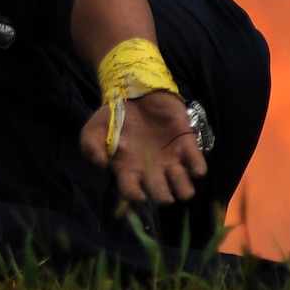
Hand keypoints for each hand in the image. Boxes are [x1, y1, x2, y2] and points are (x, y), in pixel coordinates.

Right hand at [80, 91, 207, 204]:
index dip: (136, 197)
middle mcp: (153, 171)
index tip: (139, 193)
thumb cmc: (114, 115)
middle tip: (161, 182)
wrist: (135, 92)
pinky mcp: (186, 146)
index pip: (133, 194)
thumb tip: (100, 164)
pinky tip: (191, 162)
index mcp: (130, 171)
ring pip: (184, 190)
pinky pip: (198, 167)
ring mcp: (171, 160)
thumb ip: (90, 146)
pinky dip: (198, 169)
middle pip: (163, 197)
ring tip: (176, 172)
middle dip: (164, 196)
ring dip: (183, 187)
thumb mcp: (93, 129)